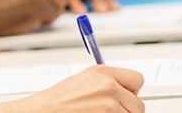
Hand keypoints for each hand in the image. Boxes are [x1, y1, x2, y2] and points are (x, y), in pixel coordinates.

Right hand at [0, 66, 144, 112]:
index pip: (137, 80)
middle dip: (126, 109)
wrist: (43, 111)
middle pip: (138, 103)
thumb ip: (105, 82)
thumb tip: (125, 90)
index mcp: (102, 72)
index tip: (124, 96)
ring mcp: (109, 106)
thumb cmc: (58, 101)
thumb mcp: (83, 81)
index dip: (130, 91)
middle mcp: (108, 87)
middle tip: (107, 111)